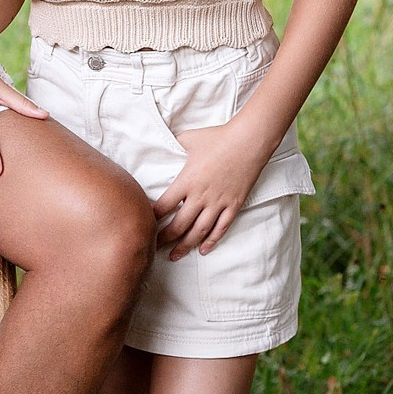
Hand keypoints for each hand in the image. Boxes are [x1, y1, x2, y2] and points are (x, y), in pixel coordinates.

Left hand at [155, 119, 272, 256]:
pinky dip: (212, 241)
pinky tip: (203, 250)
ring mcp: (218, 203)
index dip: (152, 218)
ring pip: (199, 231)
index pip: (164, 206)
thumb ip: (175, 145)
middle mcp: (201, 196)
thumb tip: (166, 144)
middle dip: (164, 238)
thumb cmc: (218, 137)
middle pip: (179, 224)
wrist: (249, 140)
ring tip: (174, 256)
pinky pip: (221, 228)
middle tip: (153, 247)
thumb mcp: (189, 138)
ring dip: (185, 245)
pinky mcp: (234, 205)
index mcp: (187, 181)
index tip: (144, 224)